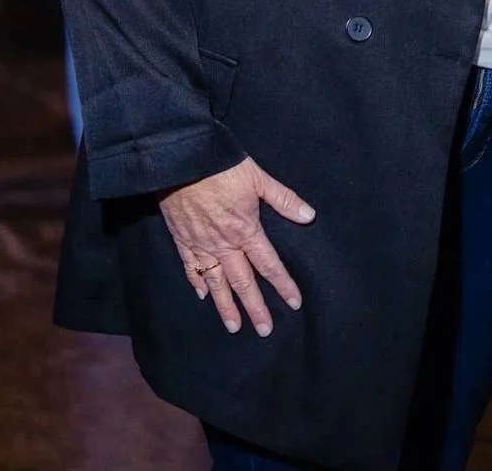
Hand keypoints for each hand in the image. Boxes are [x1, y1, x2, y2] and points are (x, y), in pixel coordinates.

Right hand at [159, 157, 314, 336]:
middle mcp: (224, 245)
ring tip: (235, 326)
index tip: (294, 303)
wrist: (183, 161)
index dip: (282, 284)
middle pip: (243, 282)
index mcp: (245, 230)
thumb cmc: (223, 166)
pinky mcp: (183, 241)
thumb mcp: (258, 178)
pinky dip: (197, 283)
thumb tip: (309, 216)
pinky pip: (191, 269)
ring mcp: (201, 245)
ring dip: (226, 306)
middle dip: (255, 307)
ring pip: (216, 283)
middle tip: (265, 329)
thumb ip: (284, 199)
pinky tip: (203, 296)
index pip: (269, 264)